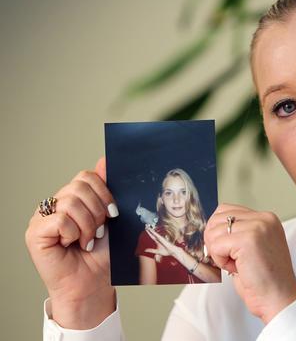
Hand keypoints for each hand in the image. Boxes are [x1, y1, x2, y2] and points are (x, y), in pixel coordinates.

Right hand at [24, 157, 118, 328]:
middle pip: (79, 186)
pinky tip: (73, 244)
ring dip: (88, 225)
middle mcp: (55, 205)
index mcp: (73, 198)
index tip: (113, 212)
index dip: (104, 192)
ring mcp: (42, 217)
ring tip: (87, 240)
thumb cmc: (102, 254)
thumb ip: (106, 190)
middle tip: (99, 230)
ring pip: (71, 202)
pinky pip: (60, 219)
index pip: (86, 176)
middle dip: (98, 210)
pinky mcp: (35, 232)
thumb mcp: (110, 217)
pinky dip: (73, 233)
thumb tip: (105, 160)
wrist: (94, 283)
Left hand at [144, 227, 180, 261]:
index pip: (152, 237)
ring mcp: (160, 238)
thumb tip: (145, 250)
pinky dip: (153, 232)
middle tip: (146, 227)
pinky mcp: (161, 238)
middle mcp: (158, 239)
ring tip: (147, 227)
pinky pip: (156, 235)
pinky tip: (151, 230)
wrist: (172, 251)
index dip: (149, 233)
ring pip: (154, 233)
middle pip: (153, 234)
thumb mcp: (157, 252)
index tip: (146, 230)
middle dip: (149, 231)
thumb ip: (151, 250)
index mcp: (157, 242)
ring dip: (150, 230)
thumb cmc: (166, 252)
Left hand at [203, 204, 295, 323]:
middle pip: (217, 218)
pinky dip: (220, 261)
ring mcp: (258, 227)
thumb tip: (211, 228)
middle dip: (215, 241)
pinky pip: (216, 246)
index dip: (218, 232)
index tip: (227, 250)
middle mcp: (264, 219)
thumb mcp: (253, 248)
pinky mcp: (248, 240)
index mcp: (267, 219)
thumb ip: (239, 232)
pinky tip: (237, 269)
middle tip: (231, 259)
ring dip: (219, 253)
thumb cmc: (265, 280)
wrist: (279, 299)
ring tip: (238, 264)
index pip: (226, 210)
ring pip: (214, 232)